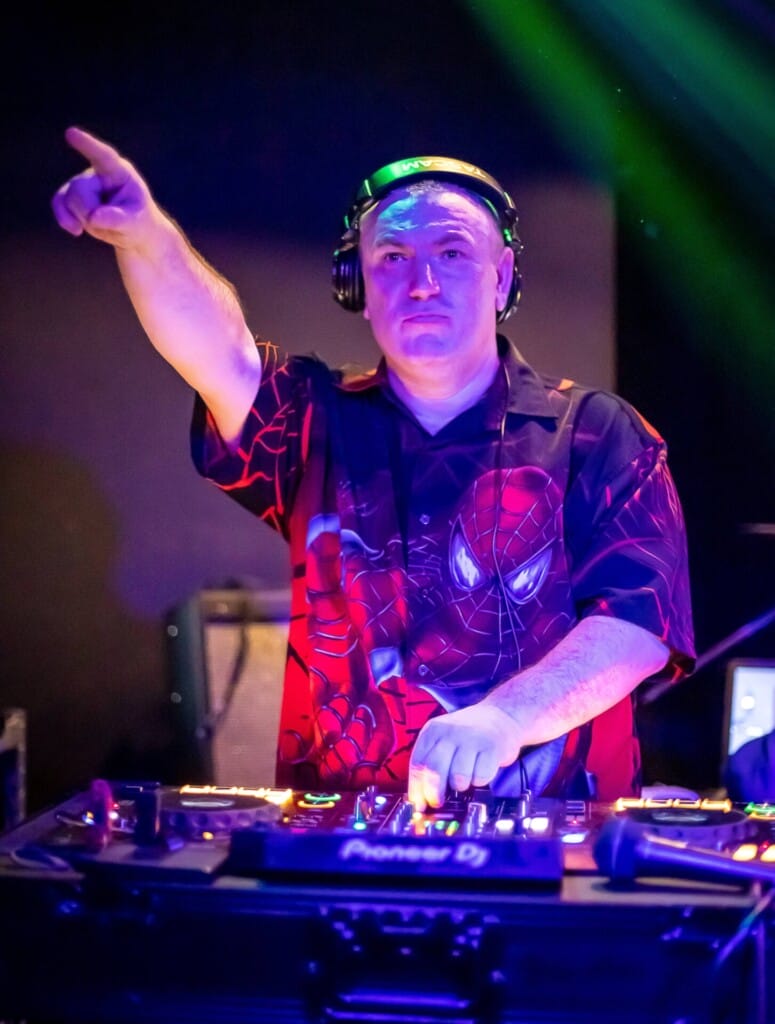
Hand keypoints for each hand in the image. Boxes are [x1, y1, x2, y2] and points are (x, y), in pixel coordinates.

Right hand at [51, 127, 158, 247]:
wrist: (133, 232)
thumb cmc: (139, 222)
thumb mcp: (136, 224)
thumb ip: (118, 219)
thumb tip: (94, 217)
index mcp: (119, 172)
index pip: (103, 156)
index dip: (87, 145)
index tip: (71, 133)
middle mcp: (98, 173)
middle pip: (80, 190)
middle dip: (89, 213)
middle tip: (105, 224)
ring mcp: (83, 183)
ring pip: (68, 198)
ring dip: (82, 218)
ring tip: (101, 225)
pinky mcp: (72, 195)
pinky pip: (59, 203)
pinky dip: (64, 218)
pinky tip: (76, 231)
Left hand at [407, 702, 521, 810]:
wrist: (500, 716)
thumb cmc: (468, 735)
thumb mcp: (444, 740)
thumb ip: (431, 763)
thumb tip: (421, 799)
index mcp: (433, 730)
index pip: (418, 763)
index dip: (417, 788)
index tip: (420, 804)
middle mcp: (450, 732)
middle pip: (435, 770)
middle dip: (435, 793)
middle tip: (439, 802)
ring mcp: (472, 738)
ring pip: (458, 776)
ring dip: (460, 786)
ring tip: (465, 779)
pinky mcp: (492, 747)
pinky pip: (481, 776)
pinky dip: (479, 781)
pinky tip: (480, 772)